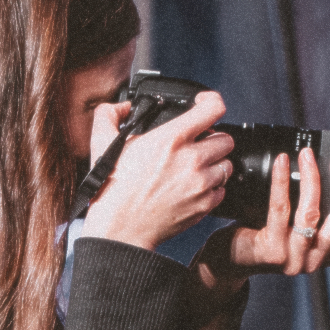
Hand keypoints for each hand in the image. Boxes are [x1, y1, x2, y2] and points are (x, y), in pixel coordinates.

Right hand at [81, 92, 236, 251]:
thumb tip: (121, 107)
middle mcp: (192, 160)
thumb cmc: (113, 189)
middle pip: (226, 139)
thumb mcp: (102, 142)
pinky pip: (222, 190)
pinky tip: (195, 187)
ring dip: (215, 164)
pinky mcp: (204, 206)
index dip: (211, 101)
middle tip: (199, 144)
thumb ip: (109, 114)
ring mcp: (201, 184)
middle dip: (213, 139)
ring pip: (227, 165)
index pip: (214, 108)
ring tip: (197, 168)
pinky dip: (213, 188)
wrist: (119, 228)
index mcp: (171, 139)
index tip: (204, 105)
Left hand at [203, 148, 329, 294]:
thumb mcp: (300, 233)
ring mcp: (292, 257)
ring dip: (312, 178)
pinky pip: (280, 207)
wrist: (234, 260)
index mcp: (328, 256)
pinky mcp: (270, 249)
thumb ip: (320, 215)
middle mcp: (314, 260)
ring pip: (311, 213)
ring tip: (307, 155)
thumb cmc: (268, 239)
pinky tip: (283, 163)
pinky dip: (282, 180)